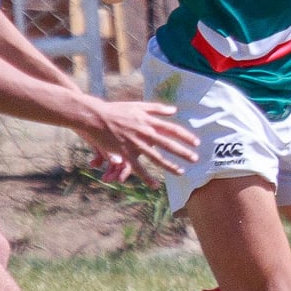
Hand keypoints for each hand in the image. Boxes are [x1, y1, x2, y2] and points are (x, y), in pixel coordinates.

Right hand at [78, 100, 198, 183]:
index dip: (185, 136)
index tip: (197, 143)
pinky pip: (137, 167)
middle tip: (195, 159)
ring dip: (169, 165)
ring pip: (155, 157)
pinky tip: (155, 184)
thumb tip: (174, 110)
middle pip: (167, 144)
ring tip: (181, 172)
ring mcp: (134, 143)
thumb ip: (157, 108)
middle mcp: (144, 132)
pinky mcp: (123, 152)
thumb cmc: (115, 110)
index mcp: (149, 121)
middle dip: (182, 152)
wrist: (93, 116)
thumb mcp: (138, 105)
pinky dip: (146, 177)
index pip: (172, 129)